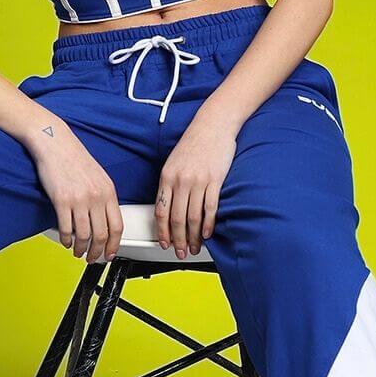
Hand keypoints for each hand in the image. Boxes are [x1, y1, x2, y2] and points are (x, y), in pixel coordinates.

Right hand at [28, 119, 124, 262]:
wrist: (54, 142)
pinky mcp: (61, 200)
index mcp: (108, 191)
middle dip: (97, 252)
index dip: (115, 245)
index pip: (117, 226)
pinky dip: (66, 240)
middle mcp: (96, 196)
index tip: (110, 254)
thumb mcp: (97, 176)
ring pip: (84, 235)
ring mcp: (79, 199)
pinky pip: (66, 228)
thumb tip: (104, 220)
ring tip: (77, 252)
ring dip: (80, 249)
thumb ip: (103, 197)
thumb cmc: (73, 158)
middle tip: (92, 258)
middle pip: (102, 235)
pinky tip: (66, 241)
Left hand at [155, 114, 237, 257]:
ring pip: (193, 217)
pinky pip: (210, 208)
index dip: (162, 232)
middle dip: (178, 240)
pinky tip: (207, 233)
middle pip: (177, 219)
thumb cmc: (194, 143)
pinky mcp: (214, 180)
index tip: (165, 243)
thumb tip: (168, 208)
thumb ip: (170, 184)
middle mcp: (180, 180)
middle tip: (180, 252)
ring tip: (194, 247)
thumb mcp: (173, 162)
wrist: (213, 124)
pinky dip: (208, 224)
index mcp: (166, 177)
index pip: (161, 212)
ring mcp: (197, 181)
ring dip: (193, 237)